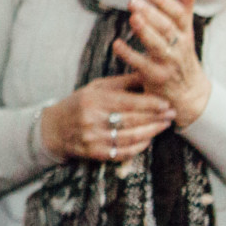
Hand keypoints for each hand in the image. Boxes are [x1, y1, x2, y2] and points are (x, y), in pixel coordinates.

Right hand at [39, 74, 173, 163]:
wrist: (53, 128)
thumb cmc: (78, 104)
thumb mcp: (96, 88)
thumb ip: (123, 82)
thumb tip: (149, 73)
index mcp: (94, 99)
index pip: (128, 102)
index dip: (150, 103)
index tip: (167, 103)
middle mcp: (92, 119)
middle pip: (132, 119)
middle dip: (156, 117)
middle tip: (172, 114)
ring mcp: (92, 138)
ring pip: (130, 137)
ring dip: (152, 132)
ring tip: (164, 125)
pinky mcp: (94, 153)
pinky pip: (122, 152)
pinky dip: (139, 147)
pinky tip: (148, 140)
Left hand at [116, 0, 211, 127]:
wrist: (188, 93)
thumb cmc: (181, 56)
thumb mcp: (186, 32)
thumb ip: (184, 7)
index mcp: (186, 34)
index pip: (180, 15)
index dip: (165, 2)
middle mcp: (179, 47)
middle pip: (168, 28)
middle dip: (152, 13)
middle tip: (134, 0)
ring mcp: (168, 63)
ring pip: (158, 46)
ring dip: (145, 31)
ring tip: (132, 17)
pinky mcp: (157, 78)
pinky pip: (142, 65)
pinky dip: (129, 54)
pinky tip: (116, 44)